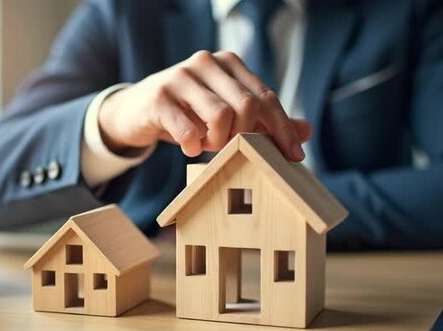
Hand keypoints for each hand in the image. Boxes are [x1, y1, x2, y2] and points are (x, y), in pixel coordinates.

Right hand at [98, 50, 311, 161]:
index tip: (293, 157)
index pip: (265, 96)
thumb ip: (263, 122)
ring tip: (207, 145)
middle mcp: (206, 62)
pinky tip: (189, 147)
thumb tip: (306, 130)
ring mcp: (180, 76)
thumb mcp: (227, 116)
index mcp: (228, 63)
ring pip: (221, 116)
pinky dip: (193, 146)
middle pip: (247, 105)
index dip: (282, 128)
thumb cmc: (188, 114)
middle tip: (230, 148)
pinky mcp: (159, 97)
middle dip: (245, 136)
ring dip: (219, 142)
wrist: (135, 111)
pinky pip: (188, 130)